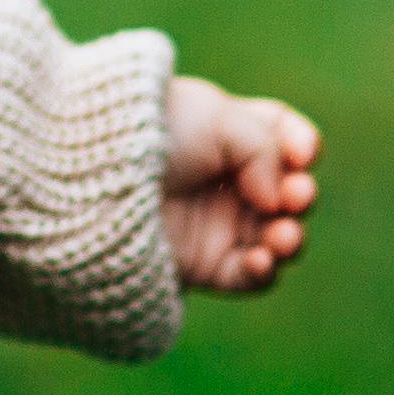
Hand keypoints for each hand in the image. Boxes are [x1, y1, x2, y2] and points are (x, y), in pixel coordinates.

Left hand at [161, 75, 319, 294]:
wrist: (90, 173)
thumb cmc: (152, 130)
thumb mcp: (218, 116)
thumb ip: (264, 151)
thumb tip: (276, 202)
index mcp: (226, 132)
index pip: (281, 136)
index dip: (301, 144)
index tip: (302, 151)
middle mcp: (223, 179)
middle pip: (286, 194)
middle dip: (301, 195)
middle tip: (297, 194)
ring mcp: (212, 224)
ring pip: (275, 240)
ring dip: (290, 239)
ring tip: (283, 235)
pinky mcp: (198, 266)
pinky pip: (246, 277)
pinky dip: (263, 272)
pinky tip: (261, 259)